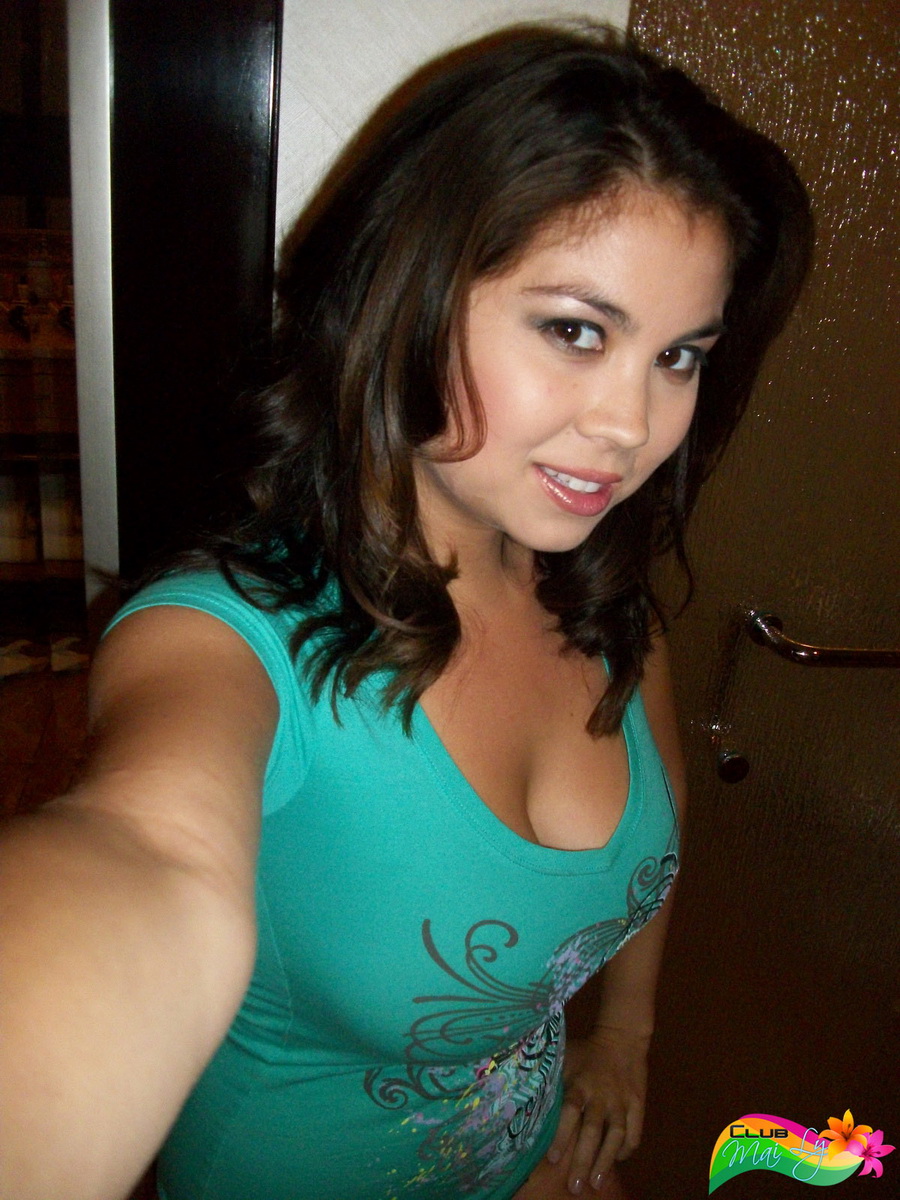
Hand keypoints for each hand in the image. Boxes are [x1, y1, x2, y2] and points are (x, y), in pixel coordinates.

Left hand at [545, 1028, 649, 1193]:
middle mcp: (601, 1095)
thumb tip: (525, 1098)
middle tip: (575, 1186)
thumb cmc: (586, 1052)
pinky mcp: (638, 1104)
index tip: (554, 1159)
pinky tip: (617, 1160)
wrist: (622, 1038)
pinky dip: (626, 1149)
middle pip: (593, 1130)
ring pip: (616, 1136)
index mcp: (580, 1084)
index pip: (570, 1111)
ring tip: (596, 1183)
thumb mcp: (566, 1058)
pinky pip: (634, 1132)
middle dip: (584, 1160)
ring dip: (606, 1161)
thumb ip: (552, 1079)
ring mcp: (621, 1101)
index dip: (562, 1135)